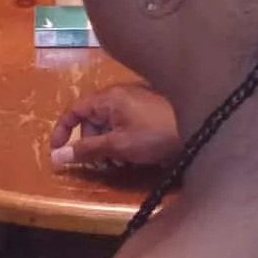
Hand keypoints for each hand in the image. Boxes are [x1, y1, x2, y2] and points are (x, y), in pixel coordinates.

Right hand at [50, 84, 180, 173]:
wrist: (200, 131)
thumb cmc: (155, 137)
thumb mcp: (117, 146)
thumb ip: (87, 150)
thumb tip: (57, 156)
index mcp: (109, 97)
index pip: (74, 110)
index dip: (62, 130)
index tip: (57, 151)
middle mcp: (120, 94)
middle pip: (92, 118)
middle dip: (90, 142)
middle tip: (100, 163)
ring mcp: (136, 101)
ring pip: (109, 123)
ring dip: (107, 144)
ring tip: (121, 162)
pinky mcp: (149, 110)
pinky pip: (124, 124)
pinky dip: (122, 140)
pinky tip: (134, 155)